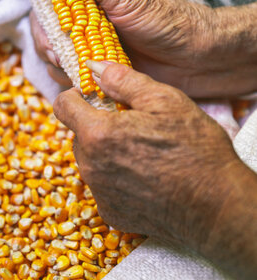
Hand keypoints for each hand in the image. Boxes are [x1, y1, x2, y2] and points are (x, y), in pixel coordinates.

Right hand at [33, 0, 256, 97]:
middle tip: (66, 58)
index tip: (52, 35)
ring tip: (83, 72)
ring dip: (61, 65)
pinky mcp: (93, 64)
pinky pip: (68, 73)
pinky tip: (88, 82)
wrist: (195, 60)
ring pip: (53, 53)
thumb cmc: (167, 23)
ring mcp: (87, 40)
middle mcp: (84, 13)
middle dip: (50, 46)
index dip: (44, 17)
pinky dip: (72, 80)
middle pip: (45, 29)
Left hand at [54, 61, 256, 278]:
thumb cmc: (194, 148)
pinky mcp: (110, 212)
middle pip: (78, 135)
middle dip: (96, 125)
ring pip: (90, 160)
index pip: (62, 106)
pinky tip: (144, 176)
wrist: (217, 205)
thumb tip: (93, 67)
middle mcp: (90, 165)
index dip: (75, 96)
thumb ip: (123, 80)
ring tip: (142, 151)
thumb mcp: (164, 100)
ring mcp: (99, 192)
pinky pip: (103, 186)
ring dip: (106, 151)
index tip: (93, 96)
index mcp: (97, 133)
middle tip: (130, 125)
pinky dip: (116, 178)